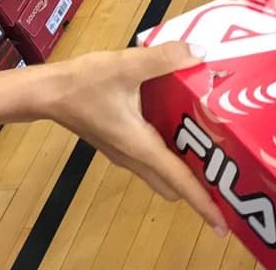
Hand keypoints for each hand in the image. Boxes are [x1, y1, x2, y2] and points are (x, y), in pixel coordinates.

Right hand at [45, 45, 227, 234]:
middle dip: (199, 189)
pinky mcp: (119, 142)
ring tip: (212, 150)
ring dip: (184, 171)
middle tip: (228, 176)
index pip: (179, 181)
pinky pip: (151, 158)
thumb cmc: (84, 84)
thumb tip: (199, 52)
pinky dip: (169, 153)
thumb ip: (163, 59)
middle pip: (173, 184)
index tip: (225, 224)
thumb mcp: (126, 65)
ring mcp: (125, 153)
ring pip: (160, 173)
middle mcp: (134, 157)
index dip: (203, 203)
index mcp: (141, 147)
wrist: (48, 91)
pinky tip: (180, 124)